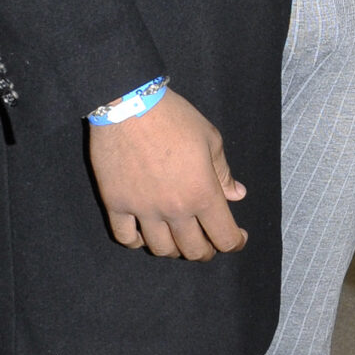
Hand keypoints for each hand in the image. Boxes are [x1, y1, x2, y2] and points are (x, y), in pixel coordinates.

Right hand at [88, 88, 246, 258]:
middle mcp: (174, 209)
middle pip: (194, 251)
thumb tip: (237, 195)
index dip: (236, 243)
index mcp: (202, 194)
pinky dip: (136, 241)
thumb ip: (224, 173)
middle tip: (208, 242)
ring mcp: (142, 209)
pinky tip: (144, 234)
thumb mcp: (210, 139)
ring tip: (178, 239)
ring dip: (174, 249)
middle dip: (207, 251)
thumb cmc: (175, 117)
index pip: (225, 237)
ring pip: (161, 250)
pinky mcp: (115, 204)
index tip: (239, 238)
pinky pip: (125, 237)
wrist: (129, 104)